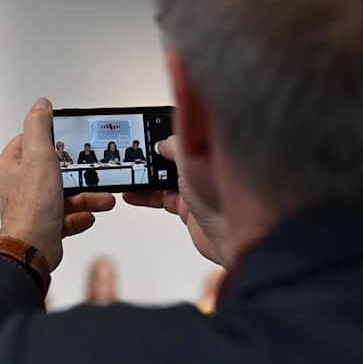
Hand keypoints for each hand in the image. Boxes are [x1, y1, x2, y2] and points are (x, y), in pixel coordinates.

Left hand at [0, 98, 115, 270]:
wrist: (33, 249)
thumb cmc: (31, 207)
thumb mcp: (38, 154)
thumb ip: (39, 125)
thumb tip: (41, 105)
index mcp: (10, 167)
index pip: (30, 142)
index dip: (52, 140)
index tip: (69, 140)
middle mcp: (18, 186)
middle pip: (54, 170)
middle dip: (80, 173)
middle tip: (94, 172)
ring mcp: (32, 207)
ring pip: (64, 195)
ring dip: (87, 196)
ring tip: (103, 198)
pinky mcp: (45, 225)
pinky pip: (67, 217)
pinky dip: (81, 215)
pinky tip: (89, 215)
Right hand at [124, 135, 228, 265]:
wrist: (236, 234)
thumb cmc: (225, 190)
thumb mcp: (191, 155)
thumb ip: (174, 144)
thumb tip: (162, 143)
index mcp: (210, 144)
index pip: (184, 130)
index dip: (164, 129)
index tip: (144, 129)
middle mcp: (205, 163)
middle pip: (173, 154)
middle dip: (151, 153)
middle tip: (130, 153)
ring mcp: (198, 187)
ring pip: (165, 177)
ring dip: (144, 176)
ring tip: (126, 173)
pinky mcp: (190, 208)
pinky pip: (163, 197)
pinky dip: (147, 195)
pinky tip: (132, 194)